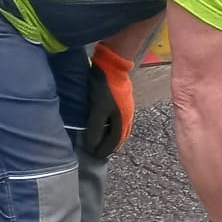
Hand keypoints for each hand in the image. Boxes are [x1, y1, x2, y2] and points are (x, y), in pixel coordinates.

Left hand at [83, 45, 136, 159]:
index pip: (114, 142)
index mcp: (122, 122)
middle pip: (120, 137)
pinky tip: (106, 125)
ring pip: (120, 129)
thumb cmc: (105, 88)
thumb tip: (93, 145)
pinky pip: (119, 121)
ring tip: (102, 141)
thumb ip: (96, 128)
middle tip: (99, 152)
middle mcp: (128, 118)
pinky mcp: (124, 102)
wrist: (113, 66)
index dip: (104, 150)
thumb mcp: (98, 109)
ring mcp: (128, 109)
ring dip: (111, 137)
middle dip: (110, 146)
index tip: (95, 156)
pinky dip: (112, 128)